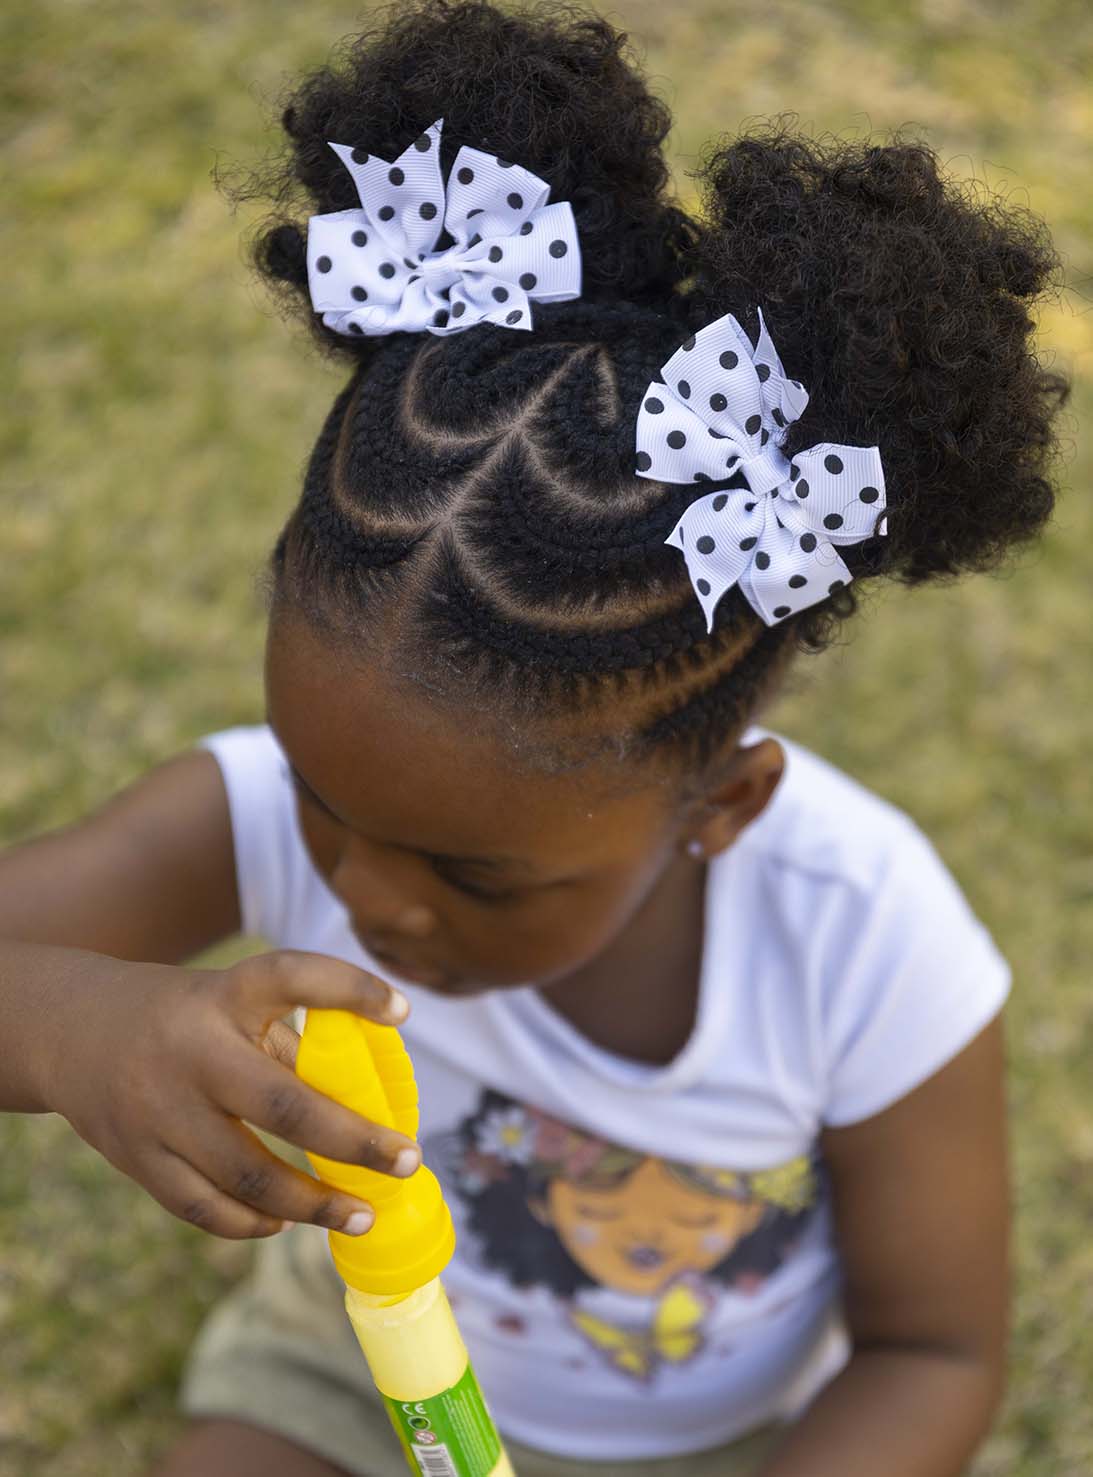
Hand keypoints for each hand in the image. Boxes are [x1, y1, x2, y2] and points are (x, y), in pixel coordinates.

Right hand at [43, 949, 418, 1238]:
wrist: (69, 1029)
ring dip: (313, 1204)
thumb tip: (372, 1099)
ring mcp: (159, 1112)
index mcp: (224, 997)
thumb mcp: (230, 1001)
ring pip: (246, 1176)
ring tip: (361, 1215)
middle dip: (354, 1141)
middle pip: (283, 1106)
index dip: (350, 990)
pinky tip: (287, 1222)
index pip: (291, 977)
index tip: (402, 1011)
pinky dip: (253, 1222)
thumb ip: (290, 1041)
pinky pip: (204, 1208)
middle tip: (407, 1161)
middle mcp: (192, 1052)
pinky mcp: (137, 1159)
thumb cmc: (184, 1017)